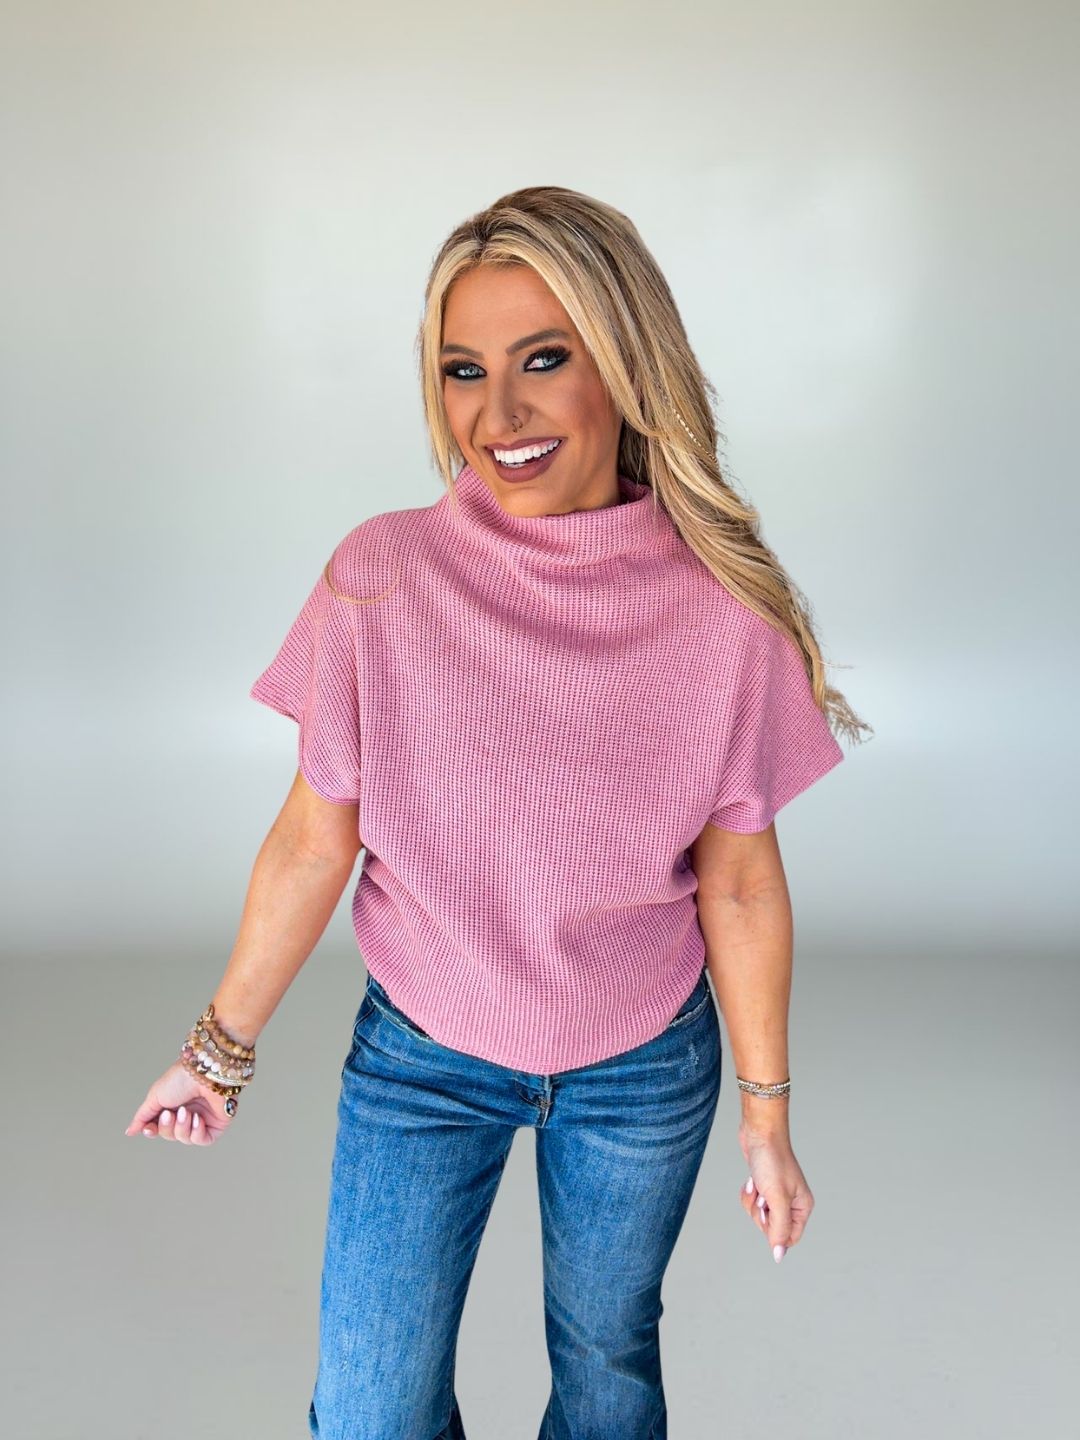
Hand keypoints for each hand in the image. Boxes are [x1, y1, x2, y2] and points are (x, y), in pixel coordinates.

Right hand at [124, 1060, 237, 1144]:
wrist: (204, 1072)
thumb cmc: (180, 1079)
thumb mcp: (154, 1097)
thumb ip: (143, 1116)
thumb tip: (129, 1132)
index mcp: (172, 1105)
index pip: (158, 1127)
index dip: (153, 1131)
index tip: (148, 1129)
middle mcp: (186, 1112)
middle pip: (170, 1135)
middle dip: (167, 1127)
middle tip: (169, 1113)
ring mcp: (202, 1119)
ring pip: (185, 1139)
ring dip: (182, 1127)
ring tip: (185, 1112)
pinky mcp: (216, 1124)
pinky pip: (202, 1141)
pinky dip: (196, 1132)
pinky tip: (198, 1119)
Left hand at [738, 1124, 813, 1262]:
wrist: (759, 1133)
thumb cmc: (772, 1161)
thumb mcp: (777, 1198)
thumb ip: (779, 1229)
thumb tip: (779, 1255)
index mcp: (803, 1207)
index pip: (789, 1238)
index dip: (774, 1232)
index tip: (767, 1214)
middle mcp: (792, 1202)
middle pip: (772, 1228)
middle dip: (760, 1214)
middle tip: (762, 1195)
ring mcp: (777, 1194)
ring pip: (759, 1215)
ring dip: (752, 1202)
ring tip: (757, 1184)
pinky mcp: (764, 1187)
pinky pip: (752, 1202)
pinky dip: (748, 1193)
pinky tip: (751, 1180)